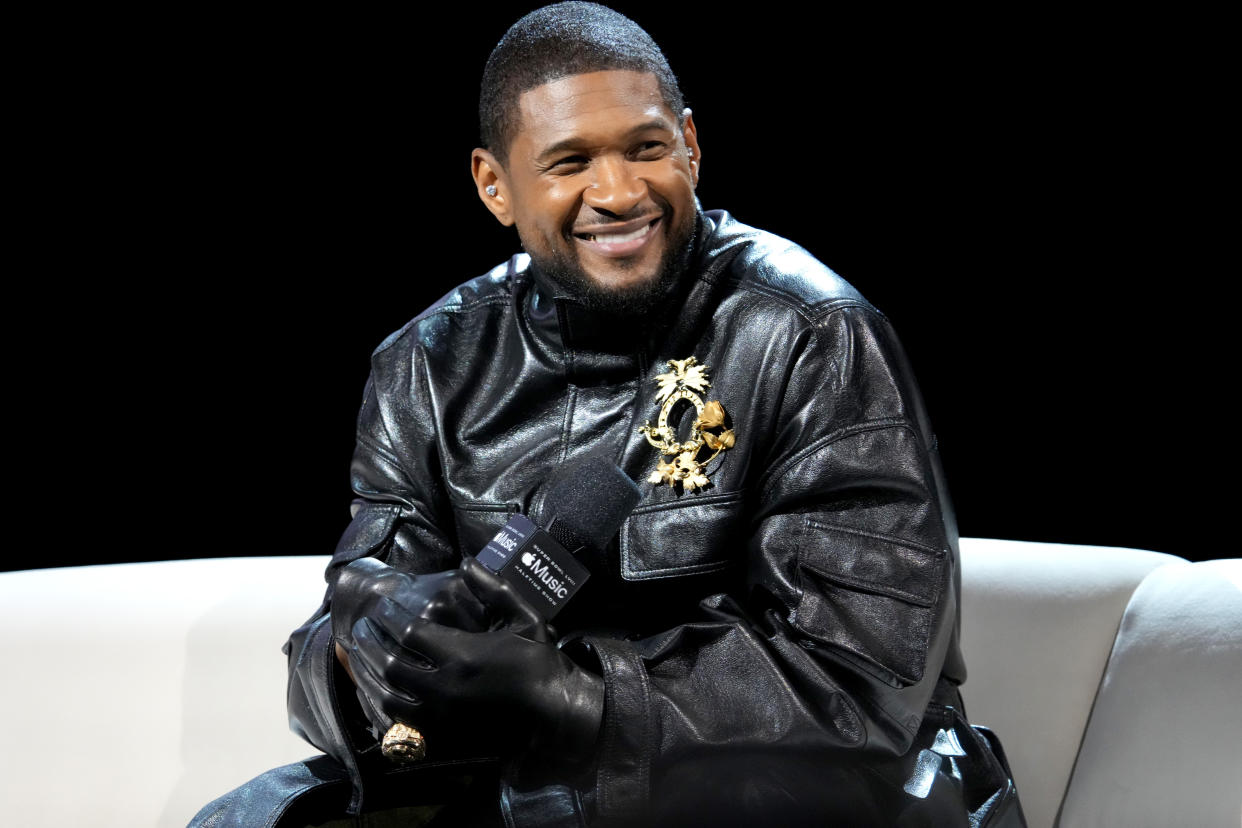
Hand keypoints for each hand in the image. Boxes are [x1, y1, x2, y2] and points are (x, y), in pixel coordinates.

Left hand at [347, 556, 603, 760]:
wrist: (553, 716)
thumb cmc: (540, 663)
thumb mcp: (524, 618)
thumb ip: (494, 590)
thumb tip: (468, 563)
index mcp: (462, 655)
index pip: (411, 633)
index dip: (392, 618)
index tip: (383, 607)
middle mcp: (444, 688)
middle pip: (392, 665)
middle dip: (373, 645)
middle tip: (362, 630)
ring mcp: (440, 718)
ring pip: (388, 698)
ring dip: (370, 678)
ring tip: (362, 661)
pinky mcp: (441, 741)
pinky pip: (398, 727)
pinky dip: (382, 710)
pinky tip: (377, 697)